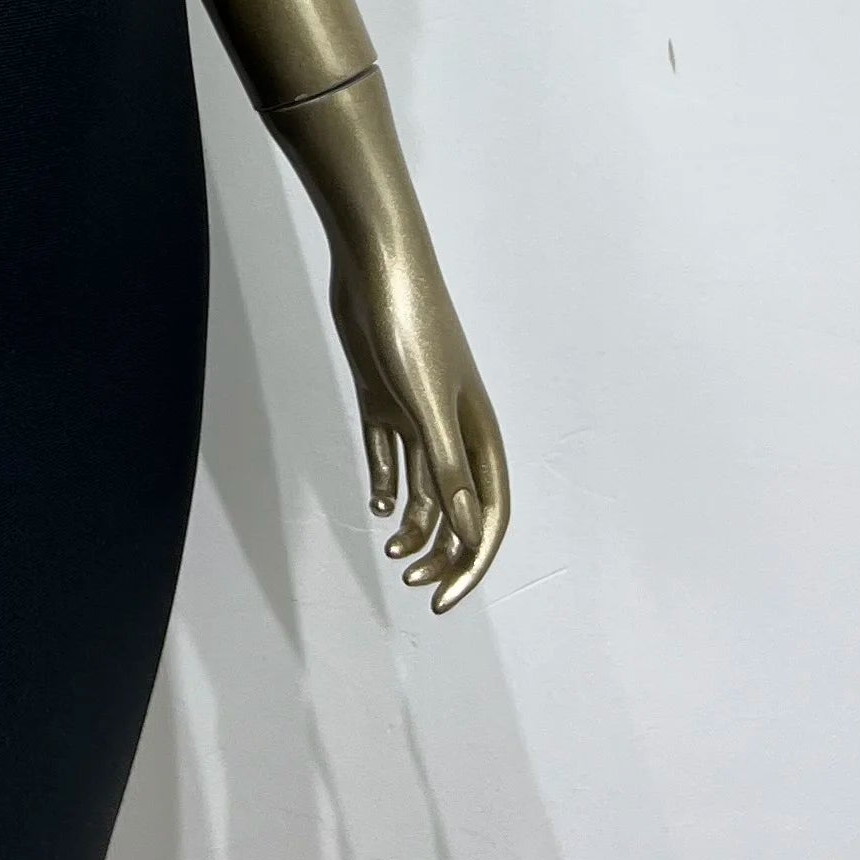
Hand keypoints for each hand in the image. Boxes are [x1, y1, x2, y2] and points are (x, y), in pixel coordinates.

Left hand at [329, 232, 509, 613]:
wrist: (373, 261)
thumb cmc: (407, 323)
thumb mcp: (424, 403)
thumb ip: (445, 467)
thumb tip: (463, 531)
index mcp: (477, 430)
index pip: (486, 514)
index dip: (470, 560)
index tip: (442, 598)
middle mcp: (453, 425)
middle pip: (458, 507)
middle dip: (442, 550)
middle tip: (412, 583)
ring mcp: (417, 410)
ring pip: (424, 485)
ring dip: (414, 522)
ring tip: (390, 551)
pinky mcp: (382, 394)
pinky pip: (390, 452)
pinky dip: (387, 481)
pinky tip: (378, 503)